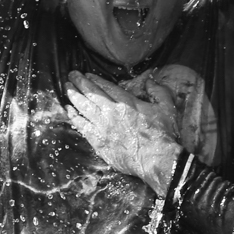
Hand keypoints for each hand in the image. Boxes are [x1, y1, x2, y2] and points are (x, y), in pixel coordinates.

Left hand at [64, 71, 183, 190]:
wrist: (155, 159)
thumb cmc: (162, 134)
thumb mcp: (166, 107)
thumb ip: (158, 91)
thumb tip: (150, 80)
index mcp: (126, 103)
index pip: (105, 87)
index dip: (94, 79)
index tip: (86, 74)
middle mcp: (111, 113)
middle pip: (91, 94)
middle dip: (79, 82)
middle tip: (71, 75)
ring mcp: (103, 128)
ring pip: (83, 108)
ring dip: (73, 96)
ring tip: (67, 88)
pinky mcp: (99, 142)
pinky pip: (82, 126)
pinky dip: (74, 117)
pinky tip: (69, 111)